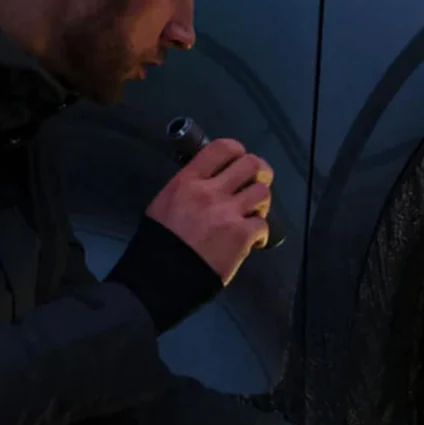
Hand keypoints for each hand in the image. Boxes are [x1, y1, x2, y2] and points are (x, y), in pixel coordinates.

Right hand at [147, 138, 273, 283]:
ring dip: (262, 204)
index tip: (240, 163)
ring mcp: (228, 213)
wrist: (164, 277)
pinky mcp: (241, 236)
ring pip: (263, 192)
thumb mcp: (166, 202)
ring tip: (253, 216)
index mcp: (188, 180)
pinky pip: (264, 225)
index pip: (222, 148)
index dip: (238, 152)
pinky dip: (261, 234)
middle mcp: (210, 191)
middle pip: (252, 164)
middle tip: (256, 185)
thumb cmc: (159, 242)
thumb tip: (212, 182)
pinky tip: (253, 242)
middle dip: (260, 173)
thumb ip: (190, 187)